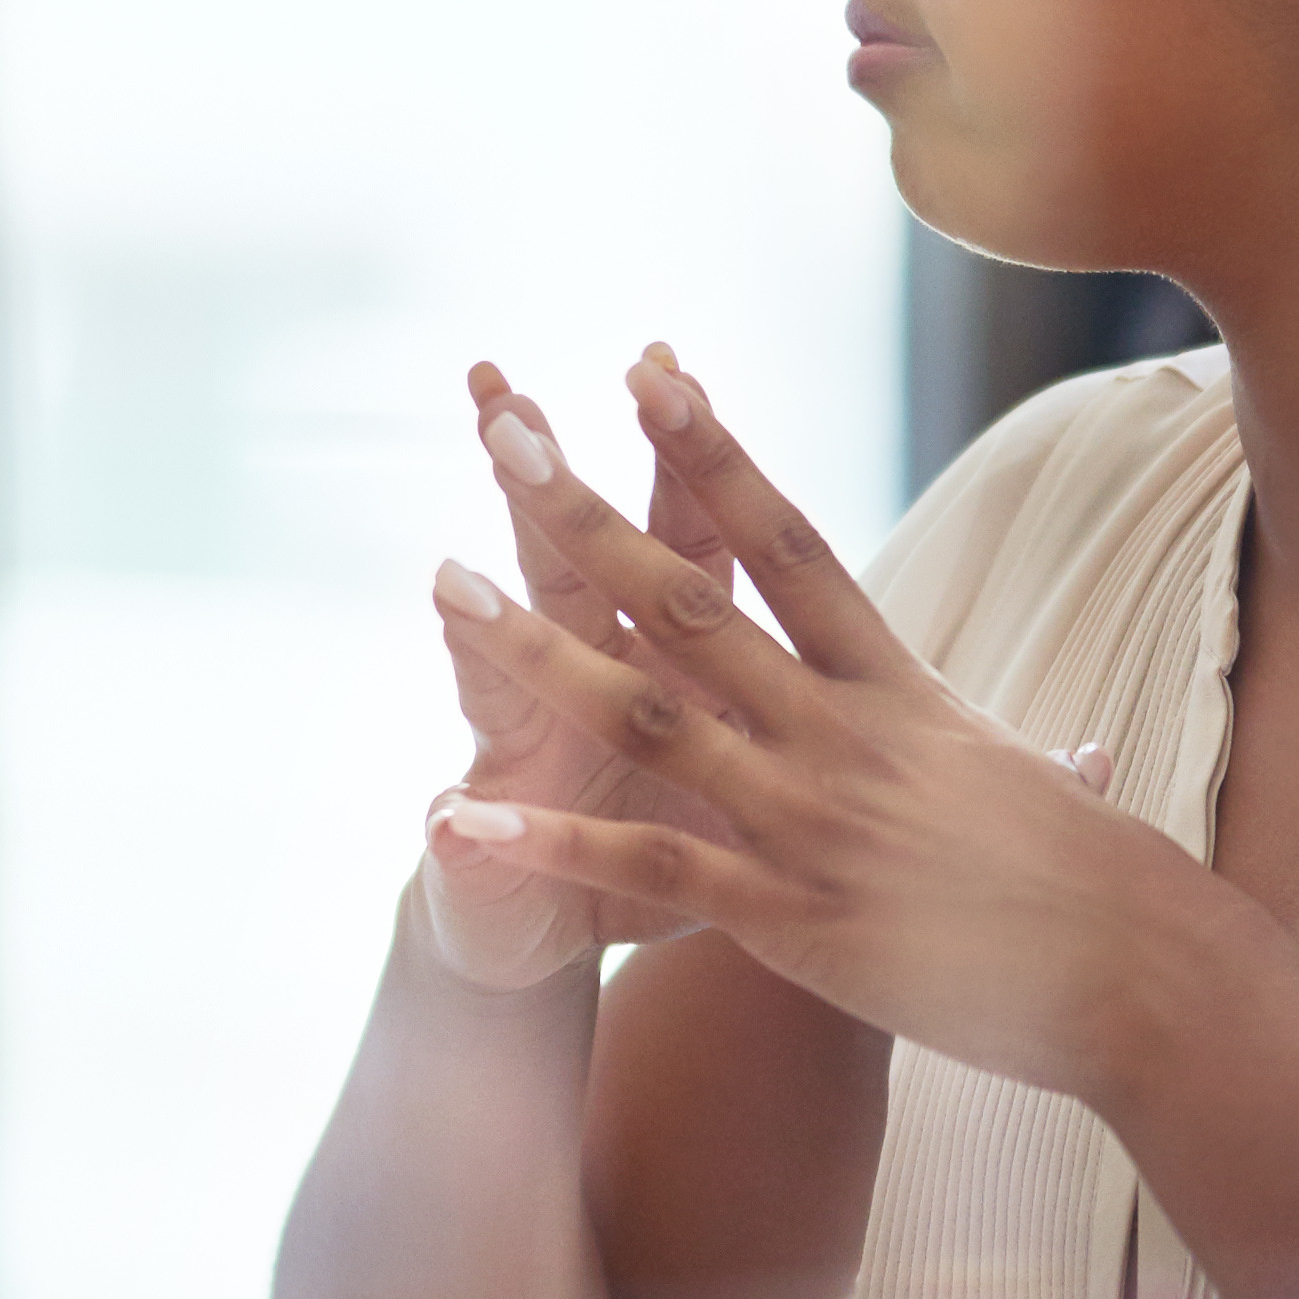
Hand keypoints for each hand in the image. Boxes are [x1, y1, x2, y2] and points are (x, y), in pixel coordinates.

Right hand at [407, 360, 747, 988]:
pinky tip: (446, 818)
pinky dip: (469, 838)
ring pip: (501, 684)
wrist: (550, 937)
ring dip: (482, 634)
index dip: (679, 462)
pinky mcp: (486, 856)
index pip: (680, 540)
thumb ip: (770, 702)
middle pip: (568, 574)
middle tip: (501, 395)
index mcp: (667, 659)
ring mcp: (522, 764)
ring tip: (446, 580)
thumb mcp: (741, 768)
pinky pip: (479, 846)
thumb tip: (852, 617)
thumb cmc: (671, 846)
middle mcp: (581, 687)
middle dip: (543, 489)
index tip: (669, 361)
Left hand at [422, 350, 1245, 1103]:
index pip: (790, 542)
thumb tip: (1080, 758)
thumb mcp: (1049, 795)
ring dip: (535, 648)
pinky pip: (644, 868)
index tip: (649, 372)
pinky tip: (458, 821)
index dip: (715, 452)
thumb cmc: (1105, 885)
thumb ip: (1033, 764)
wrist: (1140, 975)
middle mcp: (840, 733)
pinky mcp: (786, 916)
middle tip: (506, 431)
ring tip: (446, 583)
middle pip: (691, 602)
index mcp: (895, 688)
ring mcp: (807, 819)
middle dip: (589, 515)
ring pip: (644, 715)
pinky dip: (546, 844)